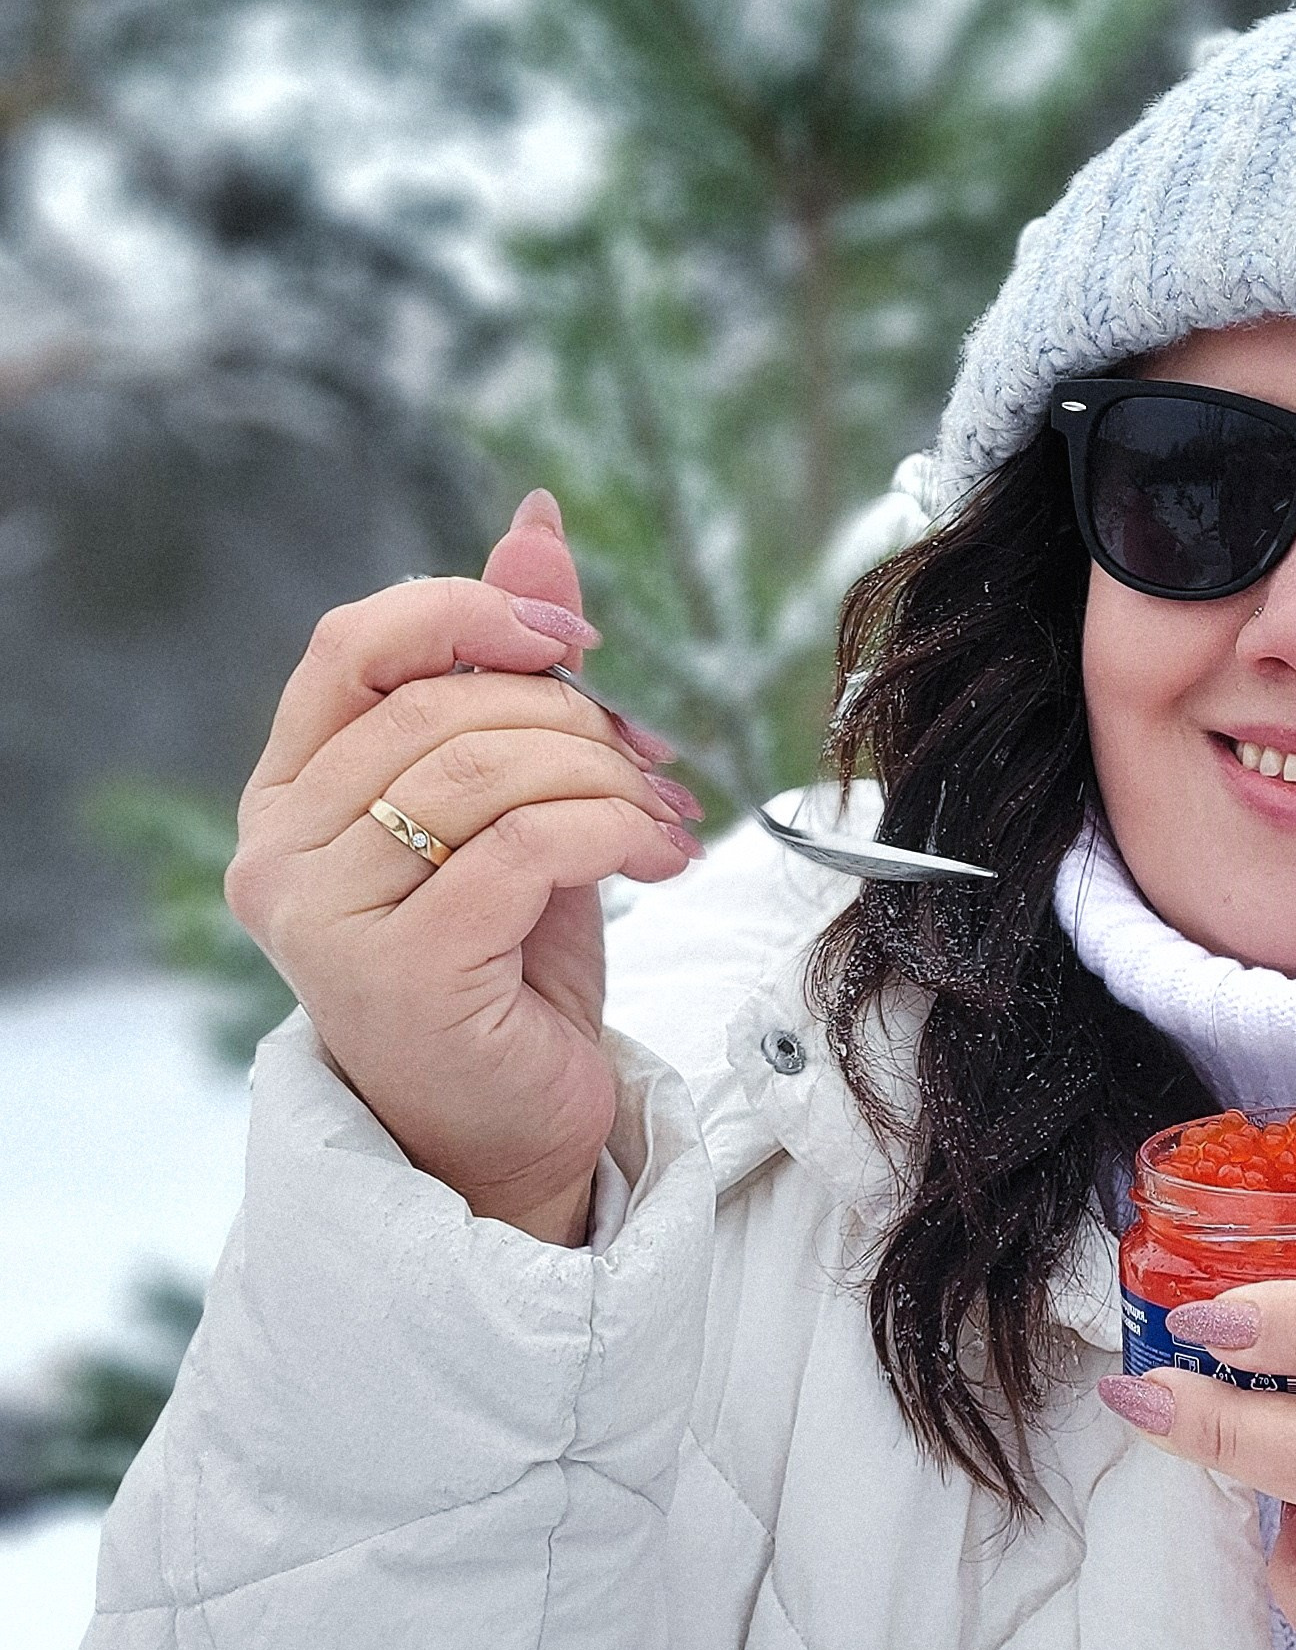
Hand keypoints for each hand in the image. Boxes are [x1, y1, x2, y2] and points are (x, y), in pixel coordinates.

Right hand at [224, 493, 700, 1241]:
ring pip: (486, 771)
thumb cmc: (503, 964)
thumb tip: (538, 519)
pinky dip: (611, 833)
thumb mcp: (512, 797)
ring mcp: (323, 917)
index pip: (353, 645)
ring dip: (605, 778)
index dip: (469, 611)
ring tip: (662, 819)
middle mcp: (279, 849)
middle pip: (441, 705)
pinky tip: (657, 859)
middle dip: (574, 716)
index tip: (575, 637)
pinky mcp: (395, 974)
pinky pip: (523, 850)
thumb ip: (508, 665)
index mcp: (289, 791)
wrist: (509, 1130)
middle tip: (652, 762)